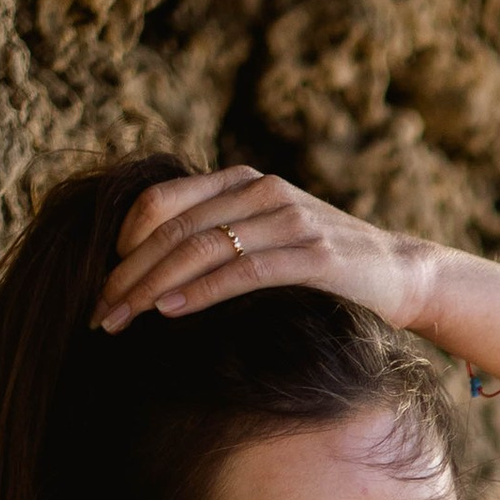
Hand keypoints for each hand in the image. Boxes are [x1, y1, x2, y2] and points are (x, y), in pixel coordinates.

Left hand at [95, 166, 437, 337]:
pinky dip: (202, 291)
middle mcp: (262, 191)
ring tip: (121, 318)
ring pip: (201, 249)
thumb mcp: (268, 235)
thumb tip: (156, 263)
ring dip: (152, 286)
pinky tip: (169, 311)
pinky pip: (244, 271)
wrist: (402, 272)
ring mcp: (289, 219)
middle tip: (98, 312)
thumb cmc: (326, 263)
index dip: (123, 239)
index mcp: (243, 181)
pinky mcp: (314, 255)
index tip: (100, 281)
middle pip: (174, 228)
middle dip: (128, 272)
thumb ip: (223, 233)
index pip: (163, 201)